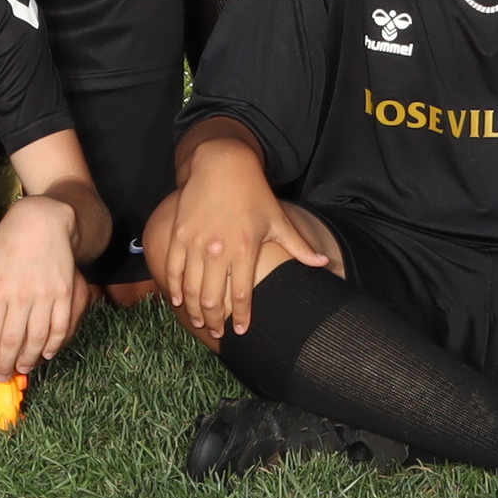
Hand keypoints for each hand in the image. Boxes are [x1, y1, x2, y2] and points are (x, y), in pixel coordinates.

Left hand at [0, 196, 94, 380]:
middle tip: (0, 376)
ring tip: (21, 369)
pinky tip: (46, 354)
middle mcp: (20, 296)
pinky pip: (60, 326)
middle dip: (4, 364)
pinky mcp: (64, 292)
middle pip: (12, 342)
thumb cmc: (4, 245)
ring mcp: (45, 295)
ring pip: (37, 338)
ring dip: (28, 359)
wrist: (42, 222)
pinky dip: (54, 344)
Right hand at [152, 150, 328, 343]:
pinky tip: (177, 301)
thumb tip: (324, 264)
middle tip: (217, 333)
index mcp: (244, 248)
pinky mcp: (179, 235)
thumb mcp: (278, 219)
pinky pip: (173, 269)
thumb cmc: (253, 193)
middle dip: (214, 321)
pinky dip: (174, 288)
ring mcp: (195, 243)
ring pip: (190, 288)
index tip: (241, 331)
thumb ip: (299, 247)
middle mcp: (218, 249)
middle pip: (212, 298)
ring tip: (199, 323)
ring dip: (193, 310)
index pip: (242, 293)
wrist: (221, 165)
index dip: (241, 316)